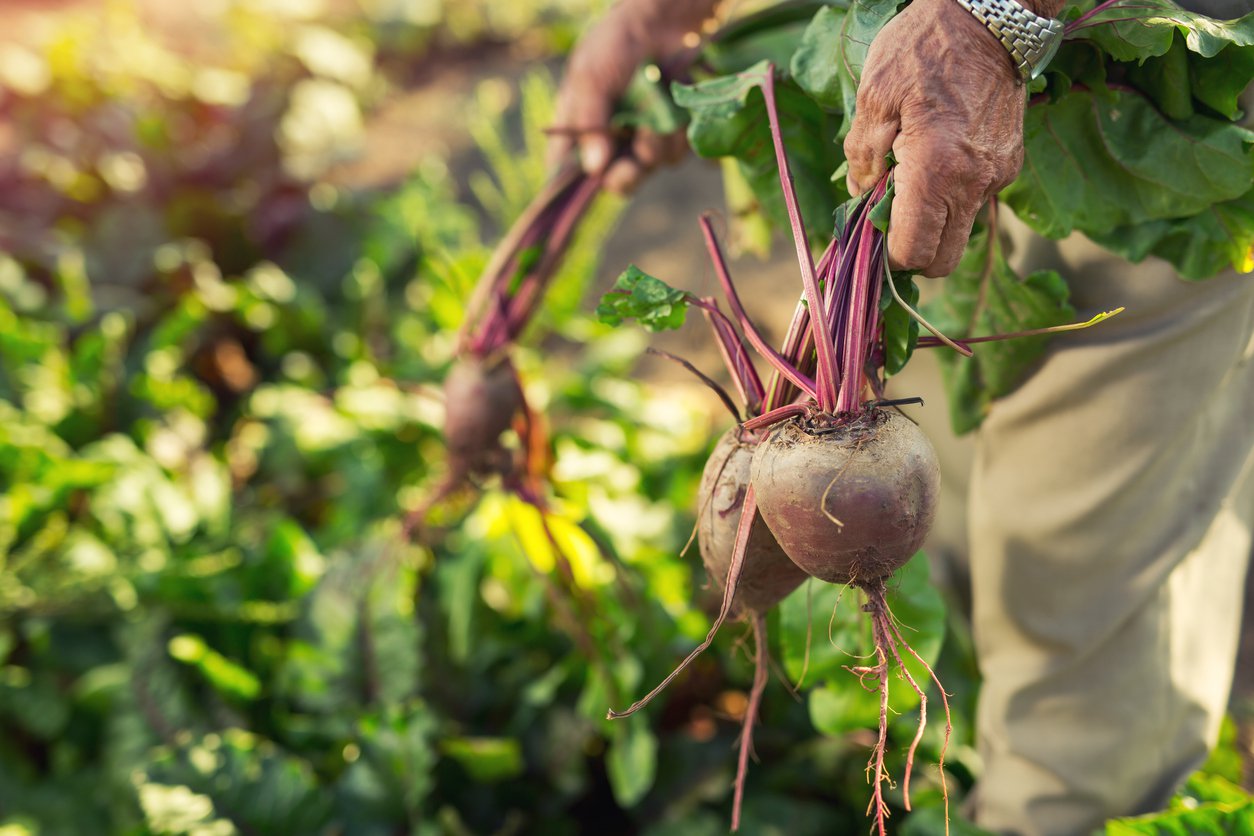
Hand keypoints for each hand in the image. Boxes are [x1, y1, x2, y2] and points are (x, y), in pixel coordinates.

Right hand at [548, 0, 714, 192]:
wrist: (669, 16)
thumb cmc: (619, 40)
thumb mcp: (592, 75)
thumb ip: (590, 120)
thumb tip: (594, 168)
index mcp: (582, 125)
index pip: (568, 169)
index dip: (576, 185)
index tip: (591, 184)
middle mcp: (614, 137)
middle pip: (617, 180)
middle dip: (627, 173)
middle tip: (634, 165)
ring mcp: (649, 136)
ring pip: (656, 162)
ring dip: (661, 140)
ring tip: (662, 103)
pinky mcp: (679, 131)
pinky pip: (686, 150)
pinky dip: (685, 133)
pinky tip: (682, 107)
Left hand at [844, 0, 1026, 276]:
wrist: (989, 15)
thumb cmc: (923, 50)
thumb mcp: (873, 100)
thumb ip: (861, 161)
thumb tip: (861, 199)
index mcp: (937, 172)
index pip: (915, 253)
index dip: (887, 256)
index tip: (869, 234)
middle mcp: (974, 183)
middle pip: (943, 258)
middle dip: (911, 251)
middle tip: (884, 218)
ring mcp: (997, 176)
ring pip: (958, 230)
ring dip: (930, 220)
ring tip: (905, 175)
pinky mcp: (1008, 163)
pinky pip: (972, 199)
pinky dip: (948, 194)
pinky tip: (932, 155)